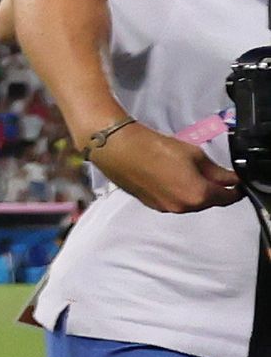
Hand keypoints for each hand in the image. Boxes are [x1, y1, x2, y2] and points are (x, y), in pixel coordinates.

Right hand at [92, 123, 237, 216]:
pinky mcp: (153, 205)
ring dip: (195, 191)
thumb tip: (230, 179)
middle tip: (211, 172)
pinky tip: (170, 176)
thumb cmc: (156, 148)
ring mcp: (167, 208)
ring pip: (191, 203)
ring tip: (186, 172)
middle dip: (214, 189)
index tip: (236, 181)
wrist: (119, 149)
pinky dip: (178, 192)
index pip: (228, 197)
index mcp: (199, 195)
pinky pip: (174, 202)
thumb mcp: (194, 154)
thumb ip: (216, 171)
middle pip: (209, 202)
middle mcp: (184, 207)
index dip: (236, 188)